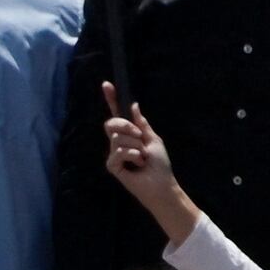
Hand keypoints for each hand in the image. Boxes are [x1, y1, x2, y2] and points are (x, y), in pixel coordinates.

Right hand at [99, 86, 196, 239]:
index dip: (112, 100)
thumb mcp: (153, 139)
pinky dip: (133, 156)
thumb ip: (142, 123)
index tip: (107, 84)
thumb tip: (133, 105)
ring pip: (117, 138)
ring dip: (136, 146)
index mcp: (129, 134)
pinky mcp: (112, 165)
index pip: (117, 114)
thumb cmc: (160, 164)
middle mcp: (118, 142)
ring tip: (143, 158)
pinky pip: (118, 152)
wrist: (162, 184)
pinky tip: (138, 165)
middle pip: (111, 123)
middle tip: (140, 137)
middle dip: (127, 127)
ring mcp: (113, 153)